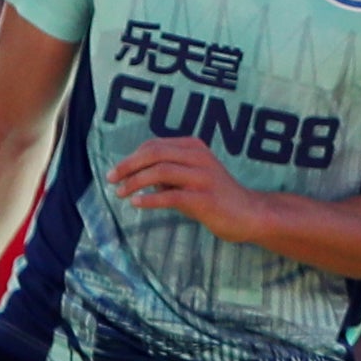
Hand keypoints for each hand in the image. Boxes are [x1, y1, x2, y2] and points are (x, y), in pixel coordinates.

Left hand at [109, 137, 268, 242]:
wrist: (249, 214)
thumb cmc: (216, 197)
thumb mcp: (191, 177)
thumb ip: (167, 173)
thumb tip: (135, 175)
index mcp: (195, 148)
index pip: (154, 146)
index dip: (131, 157)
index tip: (116, 172)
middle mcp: (199, 158)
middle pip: (154, 153)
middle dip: (128, 166)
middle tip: (110, 179)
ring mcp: (204, 177)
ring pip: (160, 171)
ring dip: (135, 182)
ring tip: (120, 194)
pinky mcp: (205, 199)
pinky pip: (171, 196)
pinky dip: (149, 199)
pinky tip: (136, 203)